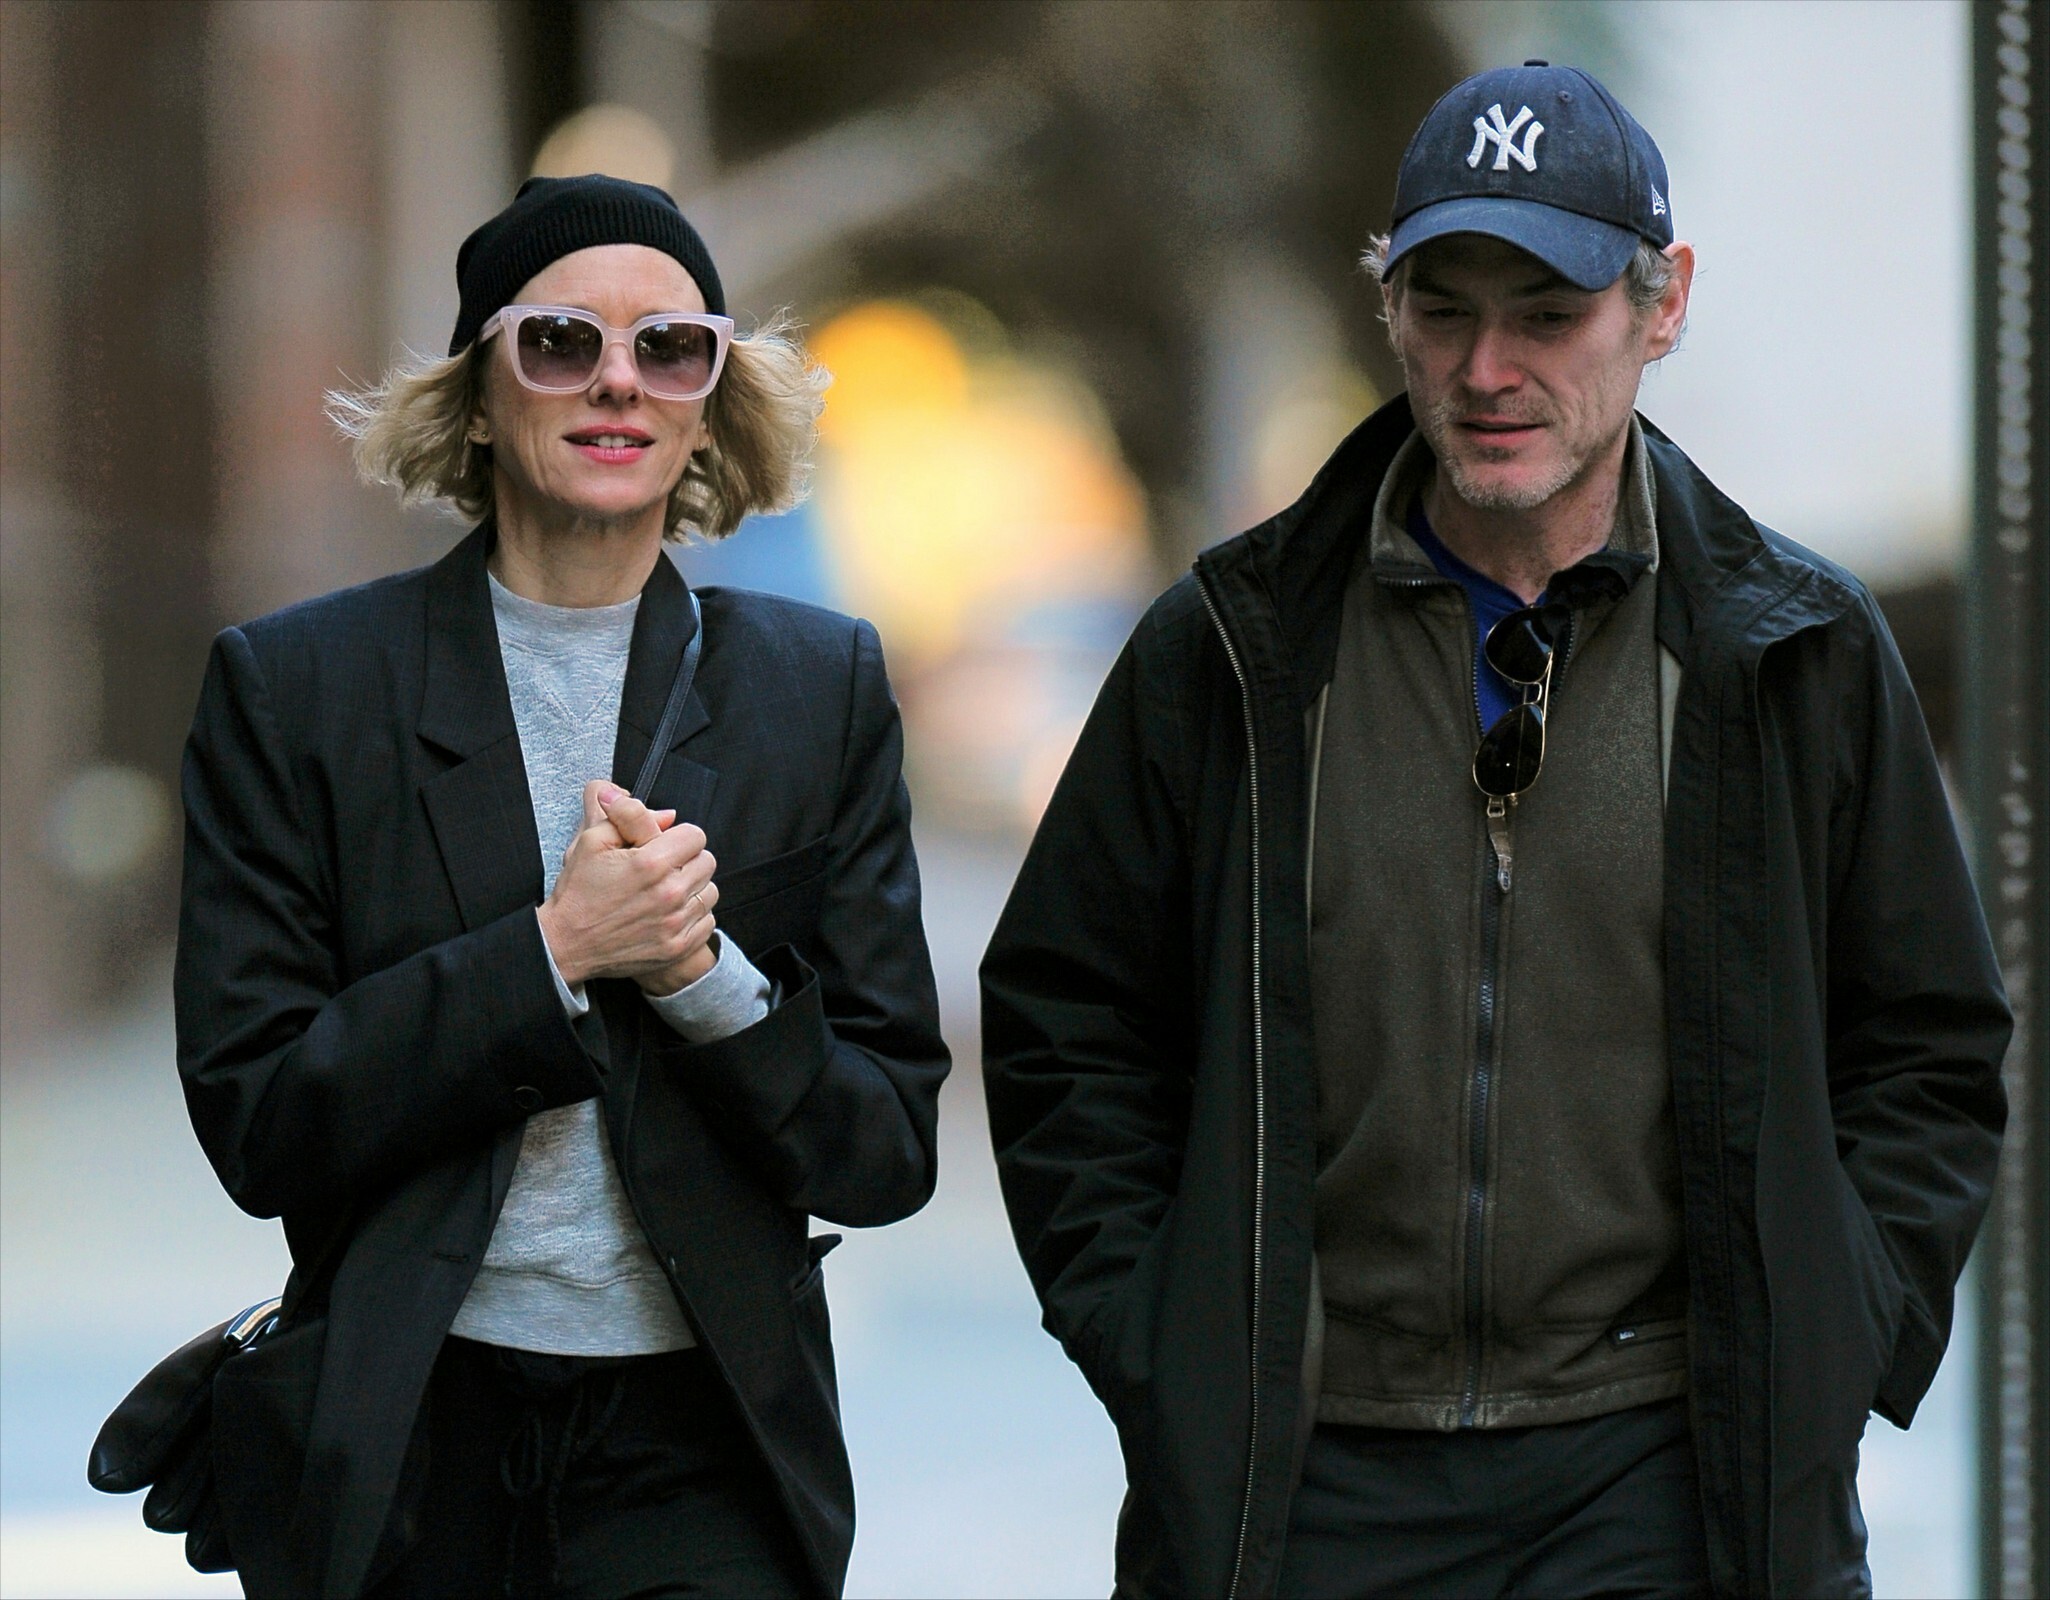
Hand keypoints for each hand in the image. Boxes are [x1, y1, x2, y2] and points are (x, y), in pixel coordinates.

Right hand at [536, 781, 719, 992]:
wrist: (566, 944)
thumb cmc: (578, 893)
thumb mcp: (593, 841)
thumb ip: (630, 817)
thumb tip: (667, 815)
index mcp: (650, 863)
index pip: (696, 836)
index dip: (678, 837)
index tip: (664, 846)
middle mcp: (669, 894)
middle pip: (706, 861)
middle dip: (686, 860)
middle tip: (662, 869)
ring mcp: (675, 923)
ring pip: (709, 891)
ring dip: (692, 888)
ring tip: (664, 892)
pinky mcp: (679, 947)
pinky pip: (707, 921)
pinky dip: (692, 917)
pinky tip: (667, 914)